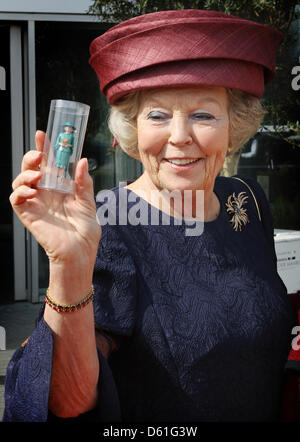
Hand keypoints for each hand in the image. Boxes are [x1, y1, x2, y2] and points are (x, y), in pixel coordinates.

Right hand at [9, 131, 100, 269]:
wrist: (80, 252)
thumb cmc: (85, 231)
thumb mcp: (88, 202)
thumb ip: (84, 182)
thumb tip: (82, 160)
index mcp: (59, 187)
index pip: (49, 163)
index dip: (44, 148)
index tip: (43, 134)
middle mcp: (45, 193)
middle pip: (31, 168)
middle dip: (31, 156)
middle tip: (39, 154)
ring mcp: (36, 203)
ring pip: (20, 180)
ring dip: (25, 174)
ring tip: (37, 176)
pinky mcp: (29, 215)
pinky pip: (16, 199)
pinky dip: (20, 192)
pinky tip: (32, 191)